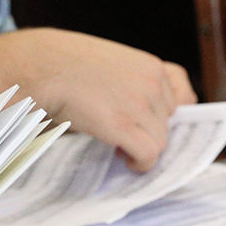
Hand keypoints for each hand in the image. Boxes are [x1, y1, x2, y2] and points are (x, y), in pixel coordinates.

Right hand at [21, 29, 195, 170]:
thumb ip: (131, 81)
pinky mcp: (123, 125)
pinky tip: (124, 159)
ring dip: (142, 148)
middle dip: (149, 130)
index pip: (182, 95)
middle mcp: (152, 83)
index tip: (150, 122)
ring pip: (160, 141)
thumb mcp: (109, 62)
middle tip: (125, 134)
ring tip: (119, 146)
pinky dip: (140, 163)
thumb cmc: (66, 64)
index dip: (165, 113)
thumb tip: (142, 114)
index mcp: (150, 65)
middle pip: (169, 122)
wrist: (42, 67)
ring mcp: (140, 104)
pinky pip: (148, 154)